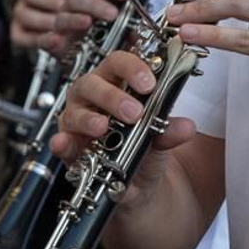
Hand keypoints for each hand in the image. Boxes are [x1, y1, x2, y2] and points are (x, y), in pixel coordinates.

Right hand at [9, 0, 117, 51]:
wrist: (50, 34)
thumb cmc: (68, 9)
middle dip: (80, 5)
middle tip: (99, 12)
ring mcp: (23, 14)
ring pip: (35, 15)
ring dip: (59, 21)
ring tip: (82, 24)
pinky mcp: (18, 34)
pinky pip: (25, 37)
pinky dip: (42, 39)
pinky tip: (57, 40)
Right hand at [50, 50, 196, 206]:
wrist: (140, 185)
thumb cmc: (145, 148)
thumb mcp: (162, 139)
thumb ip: (170, 131)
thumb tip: (186, 126)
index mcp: (117, 83)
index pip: (119, 63)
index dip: (132, 67)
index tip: (149, 82)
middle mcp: (94, 97)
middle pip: (93, 82)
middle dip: (112, 96)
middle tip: (134, 111)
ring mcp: (78, 119)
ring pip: (75, 110)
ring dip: (89, 118)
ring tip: (103, 127)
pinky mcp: (69, 145)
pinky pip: (62, 140)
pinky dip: (62, 142)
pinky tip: (65, 142)